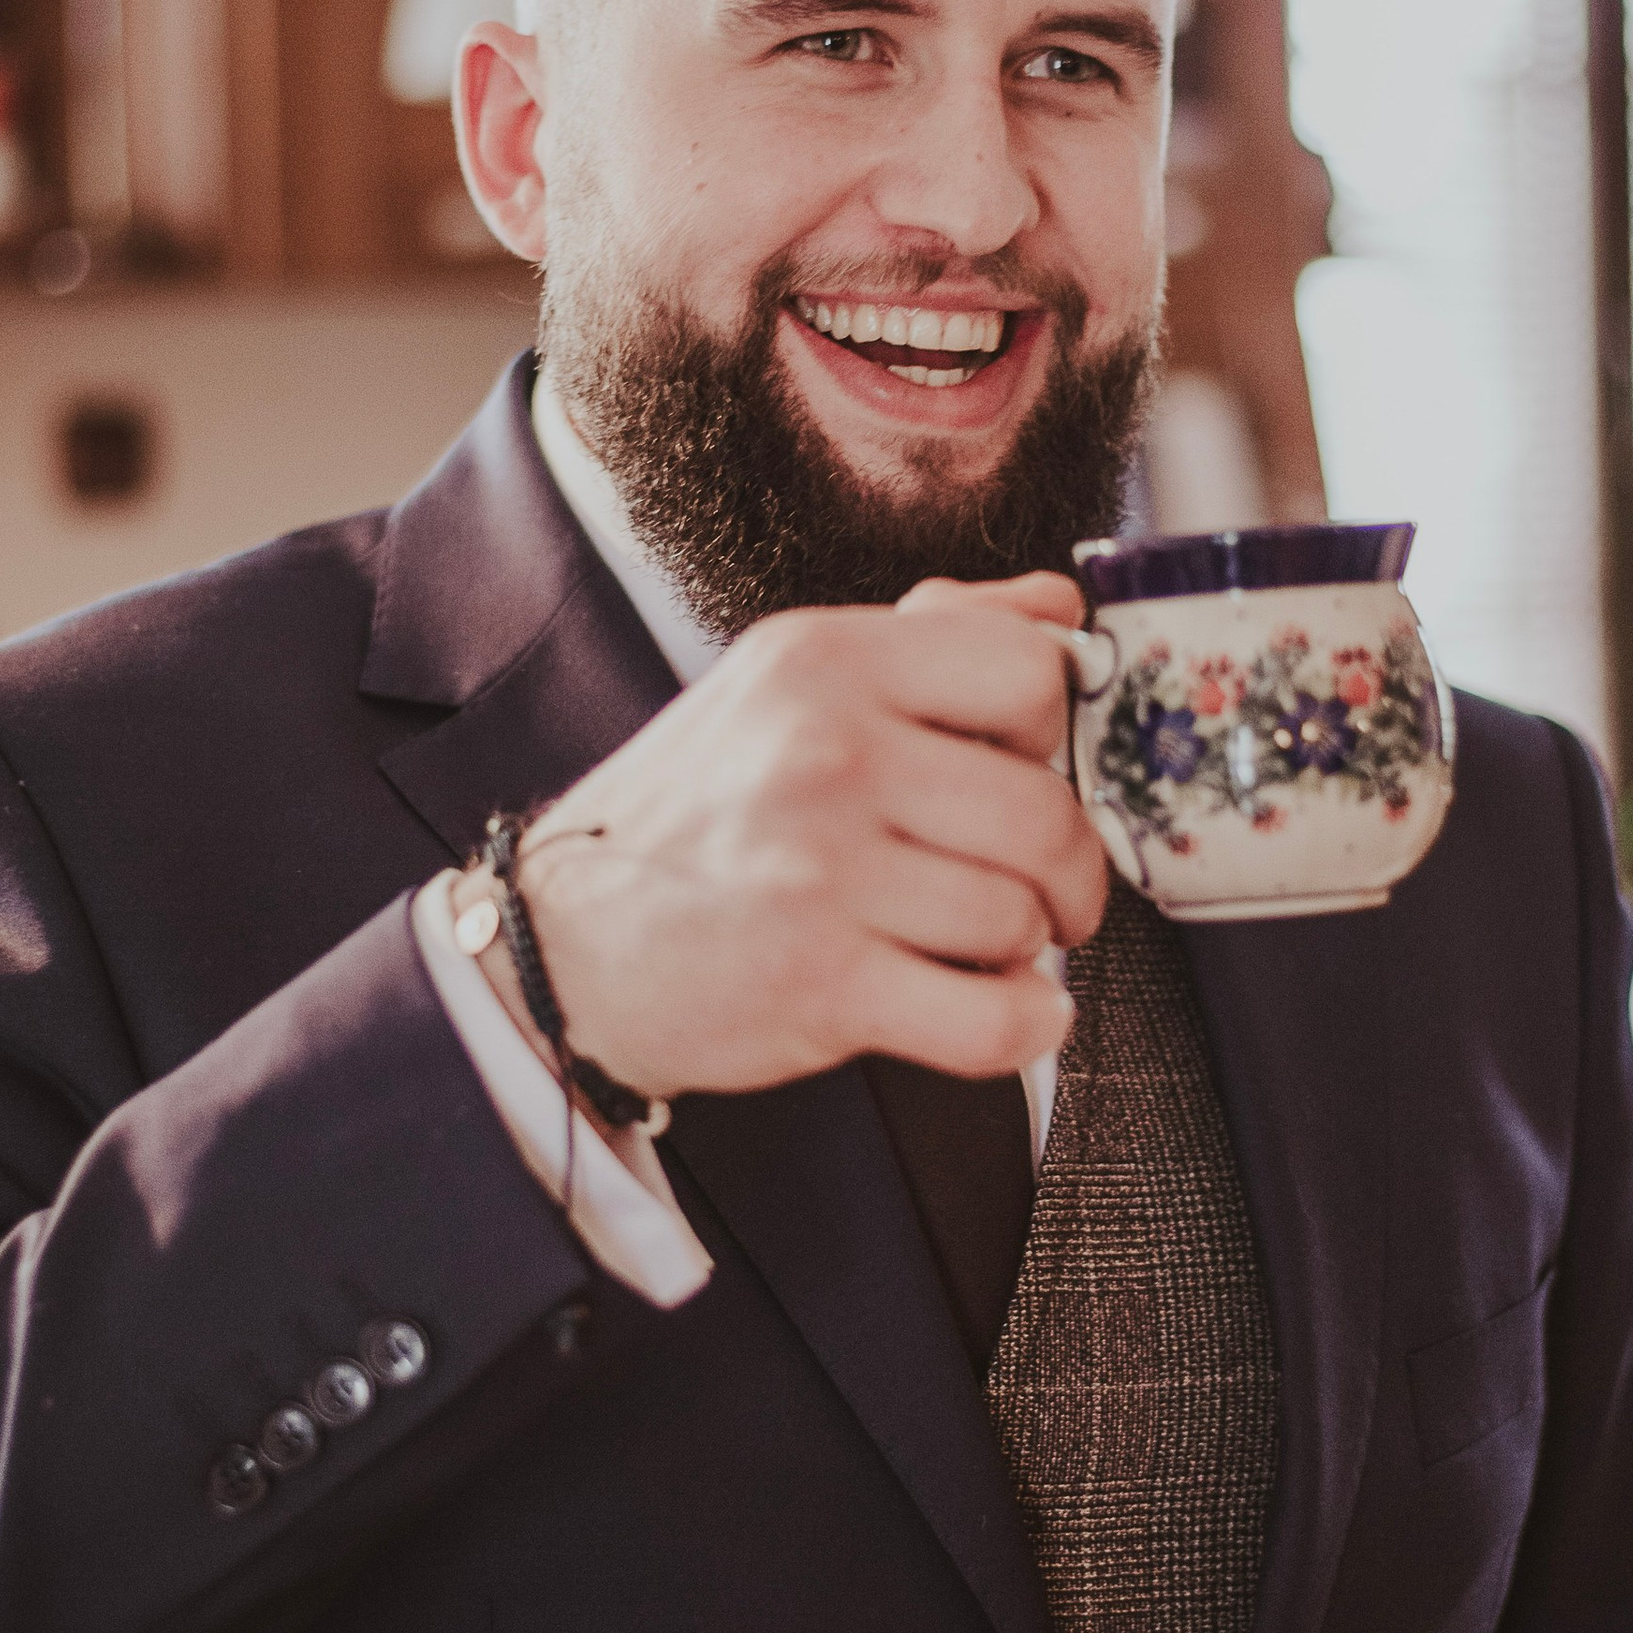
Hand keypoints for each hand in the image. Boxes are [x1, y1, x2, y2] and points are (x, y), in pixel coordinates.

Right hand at [509, 574, 1107, 1098]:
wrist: (564, 943)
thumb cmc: (693, 814)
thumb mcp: (789, 683)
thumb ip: (934, 634)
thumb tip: (1062, 607)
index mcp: (824, 661)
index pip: (1027, 670)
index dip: (1053, 732)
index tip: (1028, 771)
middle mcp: (824, 754)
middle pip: (1045, 813)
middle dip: (1069, 870)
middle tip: (1046, 890)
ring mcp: (821, 872)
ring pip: (1021, 918)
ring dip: (1027, 947)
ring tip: (983, 943)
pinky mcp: (820, 984)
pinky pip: (995, 1019)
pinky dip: (1025, 1025)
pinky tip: (1006, 1008)